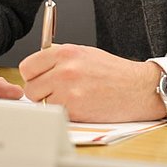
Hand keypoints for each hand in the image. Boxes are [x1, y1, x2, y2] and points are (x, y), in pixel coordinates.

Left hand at [17, 44, 166, 121]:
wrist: (139, 89)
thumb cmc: (115, 72)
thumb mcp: (86, 53)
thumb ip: (59, 58)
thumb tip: (38, 67)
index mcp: (66, 52)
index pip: (28, 66)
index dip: (34, 75)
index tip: (42, 79)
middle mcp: (64, 70)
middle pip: (30, 87)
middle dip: (41, 92)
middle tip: (57, 92)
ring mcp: (68, 90)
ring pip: (41, 103)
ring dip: (52, 104)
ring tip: (72, 98)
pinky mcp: (74, 109)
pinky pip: (55, 114)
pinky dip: (64, 113)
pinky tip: (80, 106)